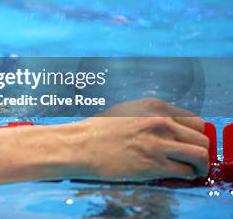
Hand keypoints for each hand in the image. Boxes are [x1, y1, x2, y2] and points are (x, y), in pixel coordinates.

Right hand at [77, 98, 208, 180]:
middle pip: (201, 138)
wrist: (81, 145)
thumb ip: (151, 116)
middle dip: (200, 150)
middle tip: (193, 159)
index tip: (191, 142)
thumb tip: (170, 127)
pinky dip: (187, 175)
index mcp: (154, 107)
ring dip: (200, 165)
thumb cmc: (98, 130)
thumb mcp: (127, 111)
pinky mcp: (154, 165)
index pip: (194, 121)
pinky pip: (186, 171)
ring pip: (200, 155)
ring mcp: (159, 143)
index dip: (195, 134)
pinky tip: (180, 176)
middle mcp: (161, 122)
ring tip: (193, 170)